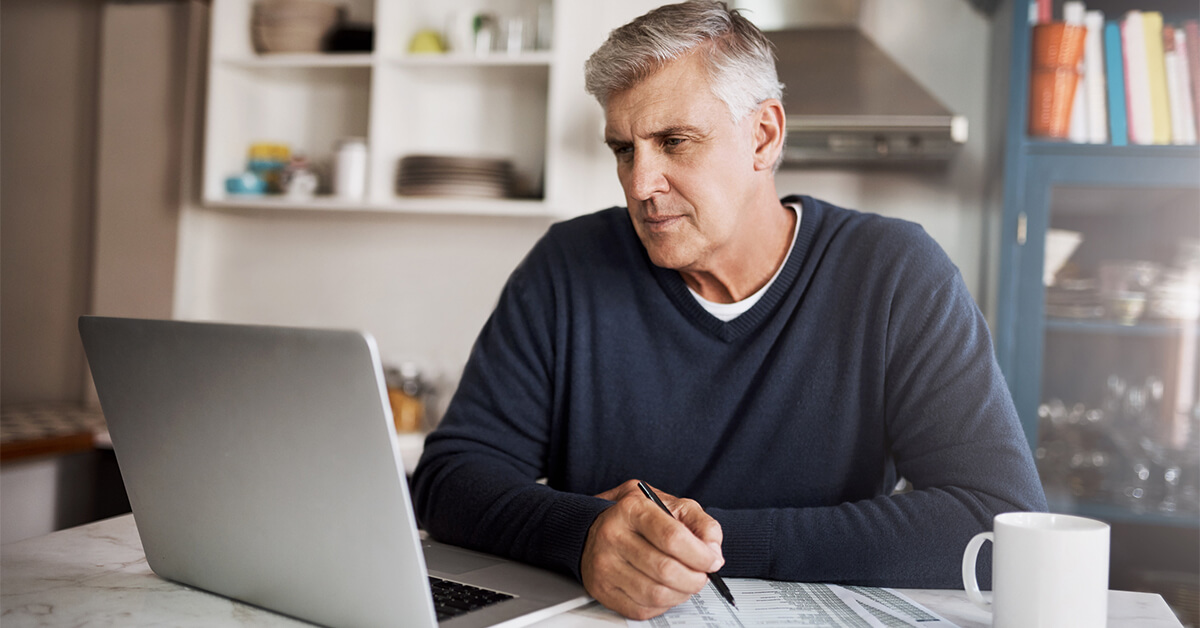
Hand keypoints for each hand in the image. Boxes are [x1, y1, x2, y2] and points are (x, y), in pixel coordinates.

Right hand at [581, 479, 723, 619]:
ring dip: (681, 593)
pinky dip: (663, 604)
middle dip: (695, 578)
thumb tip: (713, 552)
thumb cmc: (638, 518)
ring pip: (656, 594)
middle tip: (702, 576)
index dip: (700, 555)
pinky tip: (666, 589)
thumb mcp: (672, 506)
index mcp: (632, 509)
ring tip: (686, 582)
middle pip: (666, 570)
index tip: (713, 561)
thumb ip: (701, 523)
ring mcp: (604, 565)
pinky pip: (642, 608)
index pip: (672, 537)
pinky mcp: (602, 589)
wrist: (594, 527)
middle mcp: (613, 536)